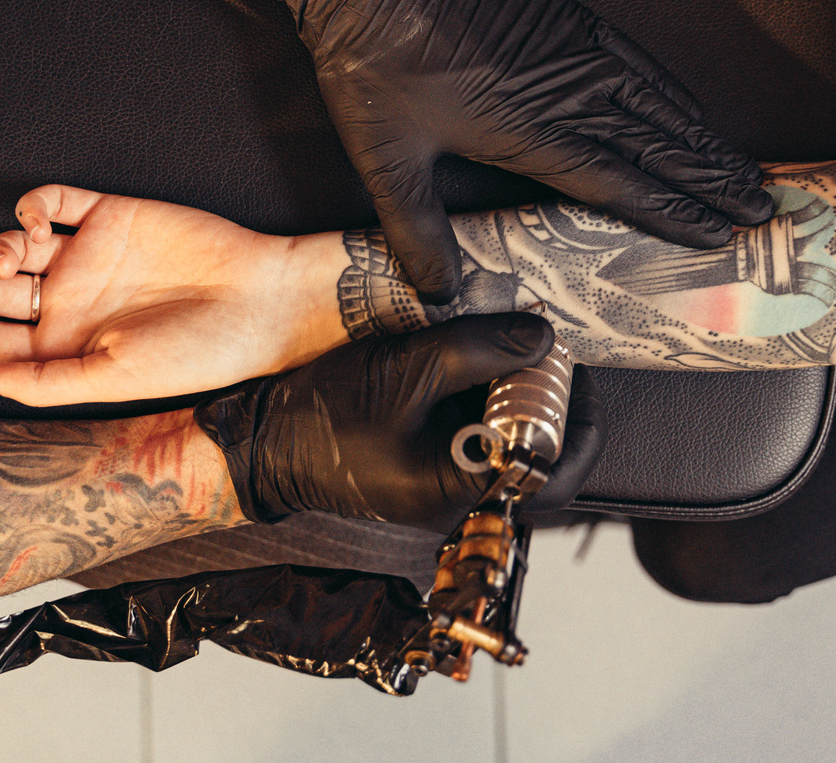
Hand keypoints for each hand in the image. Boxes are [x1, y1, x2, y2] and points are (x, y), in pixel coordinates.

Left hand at [0, 185, 344, 404]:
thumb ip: (41, 381)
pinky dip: (32, 205)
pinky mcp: (110, 215)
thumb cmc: (197, 354)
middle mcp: (70, 301)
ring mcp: (87, 256)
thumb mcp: (112, 379)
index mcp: (66, 347)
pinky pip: (56, 201)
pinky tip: (36, 223)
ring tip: (7, 260)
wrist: (259, 301)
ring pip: (15, 245)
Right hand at [193, 313, 606, 530]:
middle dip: (547, 400)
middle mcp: (459, 498)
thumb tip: (541, 338)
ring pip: (505, 442)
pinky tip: (472, 359)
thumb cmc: (320, 419)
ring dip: (514, 395)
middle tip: (547, 351)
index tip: (573, 367)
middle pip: (537, 455)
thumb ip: (478, 350)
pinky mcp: (423, 465)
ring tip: (512, 346)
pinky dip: (481, 398)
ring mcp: (441, 484)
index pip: (556, 470)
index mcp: (462, 489)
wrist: (257, 443)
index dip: (578, 417)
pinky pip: (471, 434)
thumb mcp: (406, 371)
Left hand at [265, 0, 773, 303]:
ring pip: (657, 102)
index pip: (618, 180)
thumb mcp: (386, 161)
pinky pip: (637, 59)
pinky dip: (673, 90)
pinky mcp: (564, 13)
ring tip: (745, 171)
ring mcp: (570, 46)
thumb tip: (439, 295)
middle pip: (656, 143)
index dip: (670, 210)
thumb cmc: (371, 62)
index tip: (714, 235)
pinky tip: (690, 109)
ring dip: (705, 140)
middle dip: (711, 181)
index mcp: (527, 129)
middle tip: (760, 210)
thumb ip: (417, 233)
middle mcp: (563, 88)